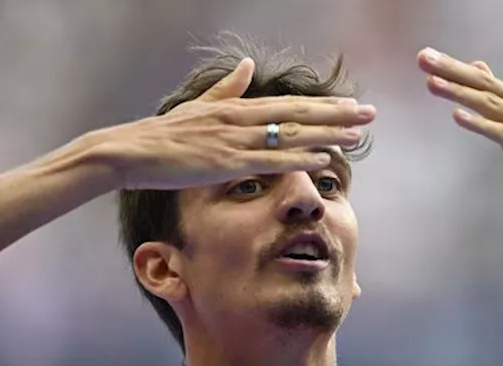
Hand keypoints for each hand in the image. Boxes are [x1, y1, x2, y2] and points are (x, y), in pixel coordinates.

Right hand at [101, 58, 375, 189]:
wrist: (132, 151)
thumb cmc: (162, 135)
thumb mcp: (198, 107)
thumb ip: (226, 89)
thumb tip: (246, 66)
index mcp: (235, 107)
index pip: (289, 105)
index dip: (323, 105)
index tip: (351, 104)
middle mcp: (240, 120)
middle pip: (299, 115)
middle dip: (337, 115)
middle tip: (371, 114)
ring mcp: (235, 141)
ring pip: (291, 135)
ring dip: (327, 135)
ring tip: (359, 136)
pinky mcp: (227, 162)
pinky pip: (271, 160)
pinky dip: (300, 158)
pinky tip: (324, 159)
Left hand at [419, 48, 502, 216]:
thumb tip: (483, 98)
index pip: (485, 83)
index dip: (454, 70)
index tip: (426, 57)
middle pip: (485, 86)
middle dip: (451, 71)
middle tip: (422, 57)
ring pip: (491, 106)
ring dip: (460, 93)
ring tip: (431, 83)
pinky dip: (481, 124)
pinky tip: (459, 116)